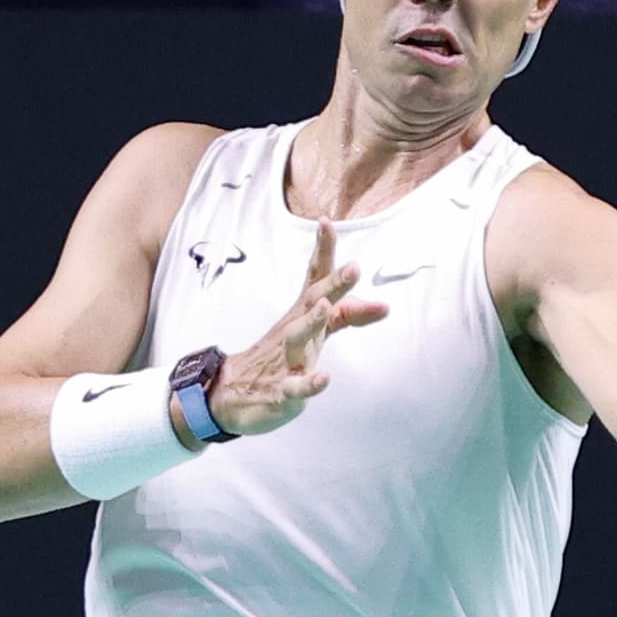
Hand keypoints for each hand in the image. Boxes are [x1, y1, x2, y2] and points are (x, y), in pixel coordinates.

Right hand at [208, 218, 390, 436]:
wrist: (232, 394)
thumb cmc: (283, 356)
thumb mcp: (317, 332)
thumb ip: (348, 316)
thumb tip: (383, 306)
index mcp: (303, 314)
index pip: (314, 278)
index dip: (322, 251)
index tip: (325, 222)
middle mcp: (294, 330)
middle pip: (312, 301)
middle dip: (332, 284)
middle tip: (354, 267)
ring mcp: (286, 360)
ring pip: (298, 337)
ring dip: (311, 322)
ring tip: (324, 307)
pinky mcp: (282, 391)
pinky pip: (296, 387)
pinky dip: (310, 383)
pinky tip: (324, 378)